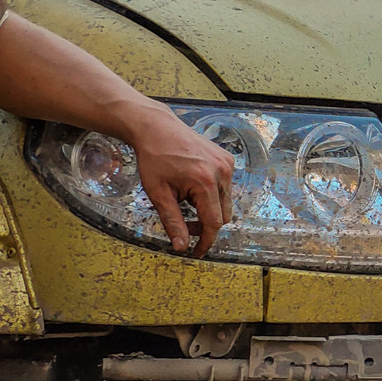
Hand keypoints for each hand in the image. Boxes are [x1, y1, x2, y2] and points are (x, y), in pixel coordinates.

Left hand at [126, 105, 236, 254]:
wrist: (157, 128)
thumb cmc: (154, 158)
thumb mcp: (158, 194)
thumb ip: (173, 222)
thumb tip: (182, 246)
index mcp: (205, 182)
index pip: (213, 223)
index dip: (205, 241)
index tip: (196, 252)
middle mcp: (222, 172)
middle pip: (223, 215)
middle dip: (205, 225)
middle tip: (185, 226)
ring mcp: (227, 164)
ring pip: (225, 202)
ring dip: (208, 209)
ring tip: (185, 200)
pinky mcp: (227, 160)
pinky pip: (225, 187)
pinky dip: (211, 194)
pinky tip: (192, 186)